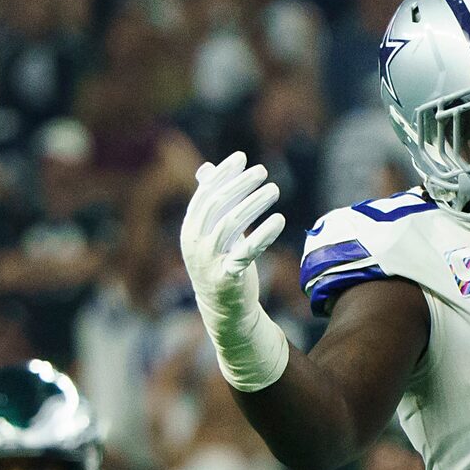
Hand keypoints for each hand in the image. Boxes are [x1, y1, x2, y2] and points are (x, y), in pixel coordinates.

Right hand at [179, 152, 287, 387]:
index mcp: (190, 230)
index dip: (223, 174)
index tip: (243, 158)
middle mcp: (195, 244)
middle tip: (264, 172)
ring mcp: (209, 261)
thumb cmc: (221, 264)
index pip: (205, 194)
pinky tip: (279, 220)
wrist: (224, 311)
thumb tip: (207, 168)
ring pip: (231, 224)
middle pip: (218, 205)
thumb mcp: (212, 233)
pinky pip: (247, 251)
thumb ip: (211, 203)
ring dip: (255, 204)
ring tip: (275, 190)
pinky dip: (264, 234)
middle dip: (241, 185)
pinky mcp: (228, 277)